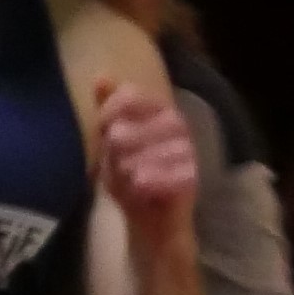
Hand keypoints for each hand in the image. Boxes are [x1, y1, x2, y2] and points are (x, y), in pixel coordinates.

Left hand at [91, 75, 197, 248]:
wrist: (150, 219)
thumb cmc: (130, 175)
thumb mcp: (111, 142)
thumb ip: (109, 108)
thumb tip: (102, 74)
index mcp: (159, 112)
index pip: (134, 97)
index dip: (114, 110)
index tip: (104, 128)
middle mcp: (178, 127)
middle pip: (132, 127)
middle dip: (118, 146)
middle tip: (117, 162)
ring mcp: (187, 152)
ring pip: (144, 152)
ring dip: (127, 167)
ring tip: (127, 178)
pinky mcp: (191, 177)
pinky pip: (158, 175)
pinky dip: (143, 183)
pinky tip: (139, 187)